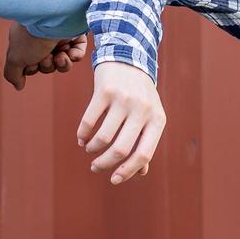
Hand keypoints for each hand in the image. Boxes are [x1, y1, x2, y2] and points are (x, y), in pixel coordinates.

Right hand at [3, 23, 87, 90]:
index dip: (32, 68)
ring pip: (63, 61)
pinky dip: (75, 56)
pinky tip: (70, 53)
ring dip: (62, 64)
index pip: (31, 64)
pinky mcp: (75, 34)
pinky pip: (78, 52)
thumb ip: (13, 74)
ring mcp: (59, 36)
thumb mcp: (15, 58)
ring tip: (60, 56)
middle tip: (46, 57)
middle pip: (48, 64)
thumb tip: (19, 86)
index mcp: (27, 41)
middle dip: (48, 65)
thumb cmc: (30, 37)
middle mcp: (42, 38)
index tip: (31, 62)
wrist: (51, 17)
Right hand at [76, 61, 165, 184]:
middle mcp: (142, 110)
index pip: (143, 154)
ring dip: (92, 149)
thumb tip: (141, 172)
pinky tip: (81, 138)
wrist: (128, 58)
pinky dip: (83, 134)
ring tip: (89, 149)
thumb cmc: (140, 94)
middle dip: (105, 163)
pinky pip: (89, 120)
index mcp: (157, 120)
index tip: (114, 180)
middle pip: (121, 148)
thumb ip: (147, 142)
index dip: (128, 171)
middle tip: (96, 167)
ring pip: (103, 137)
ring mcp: (123, 99)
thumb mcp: (150, 115)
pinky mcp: (104, 90)